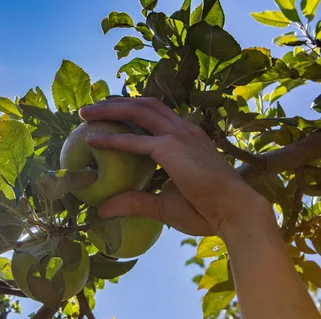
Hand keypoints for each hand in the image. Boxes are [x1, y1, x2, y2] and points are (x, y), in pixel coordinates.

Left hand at [79, 97, 265, 236]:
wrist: (235, 213)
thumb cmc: (206, 211)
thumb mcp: (162, 205)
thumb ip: (133, 202)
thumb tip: (102, 210)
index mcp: (187, 138)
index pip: (155, 115)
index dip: (131, 110)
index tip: (110, 112)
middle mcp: (183, 130)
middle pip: (144, 105)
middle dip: (115, 102)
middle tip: (90, 108)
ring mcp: (178, 136)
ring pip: (138, 112)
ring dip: (109, 110)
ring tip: (84, 113)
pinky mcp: (172, 149)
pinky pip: (135, 140)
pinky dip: (112, 137)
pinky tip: (92, 139)